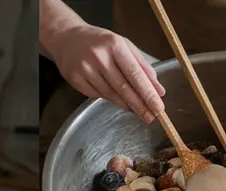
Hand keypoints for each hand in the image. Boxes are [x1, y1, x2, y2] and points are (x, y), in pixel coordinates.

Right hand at [48, 22, 165, 122]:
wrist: (67, 38)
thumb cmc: (100, 42)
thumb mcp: (124, 46)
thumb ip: (142, 67)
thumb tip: (159, 89)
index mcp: (114, 45)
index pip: (135, 74)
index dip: (148, 94)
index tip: (158, 107)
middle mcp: (99, 57)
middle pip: (123, 88)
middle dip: (140, 105)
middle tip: (151, 117)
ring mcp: (85, 69)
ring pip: (111, 95)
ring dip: (127, 105)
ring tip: (139, 112)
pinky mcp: (75, 79)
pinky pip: (98, 95)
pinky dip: (110, 99)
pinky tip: (118, 99)